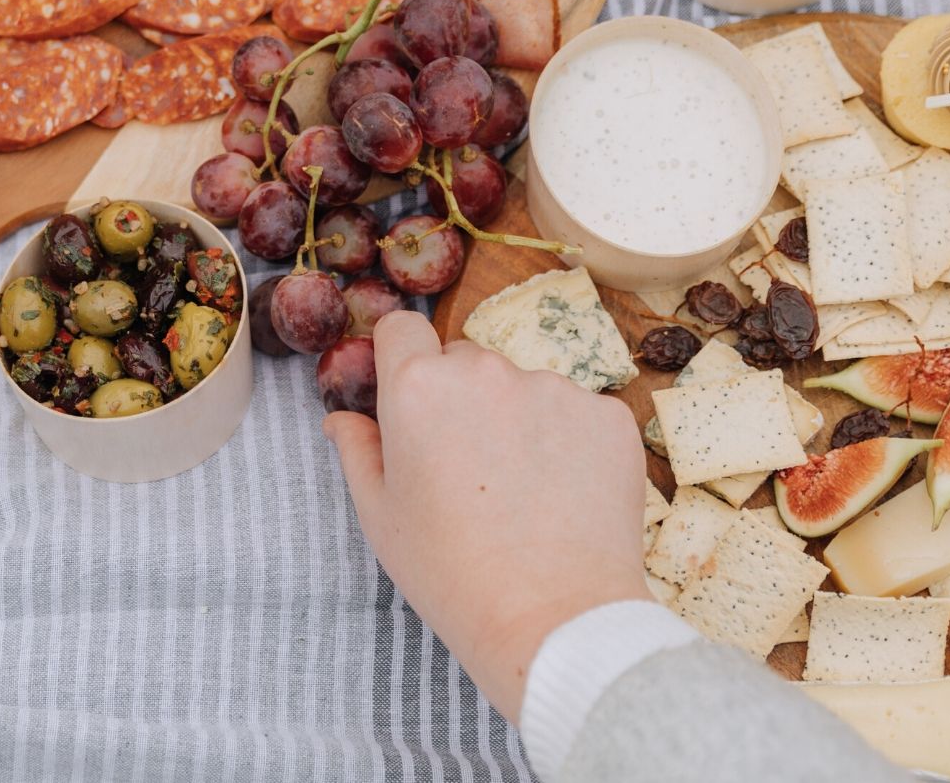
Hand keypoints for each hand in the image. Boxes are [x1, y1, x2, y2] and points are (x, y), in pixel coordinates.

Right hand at [324, 311, 650, 723]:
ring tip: (522, 494)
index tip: (411, 401)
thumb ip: (358, 451)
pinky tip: (565, 498)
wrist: (554, 619)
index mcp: (418, 387)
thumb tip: (342, 419)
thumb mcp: (382, 518)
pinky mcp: (607, 414)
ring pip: (524, 388)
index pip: (401, 329)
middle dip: (461, 398)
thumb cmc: (452, 574)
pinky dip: (570, 444)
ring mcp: (554, 388)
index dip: (402, 360)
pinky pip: (578, 414)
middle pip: (464, 360)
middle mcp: (486, 371)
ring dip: (518, 421)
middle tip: (468, 468)